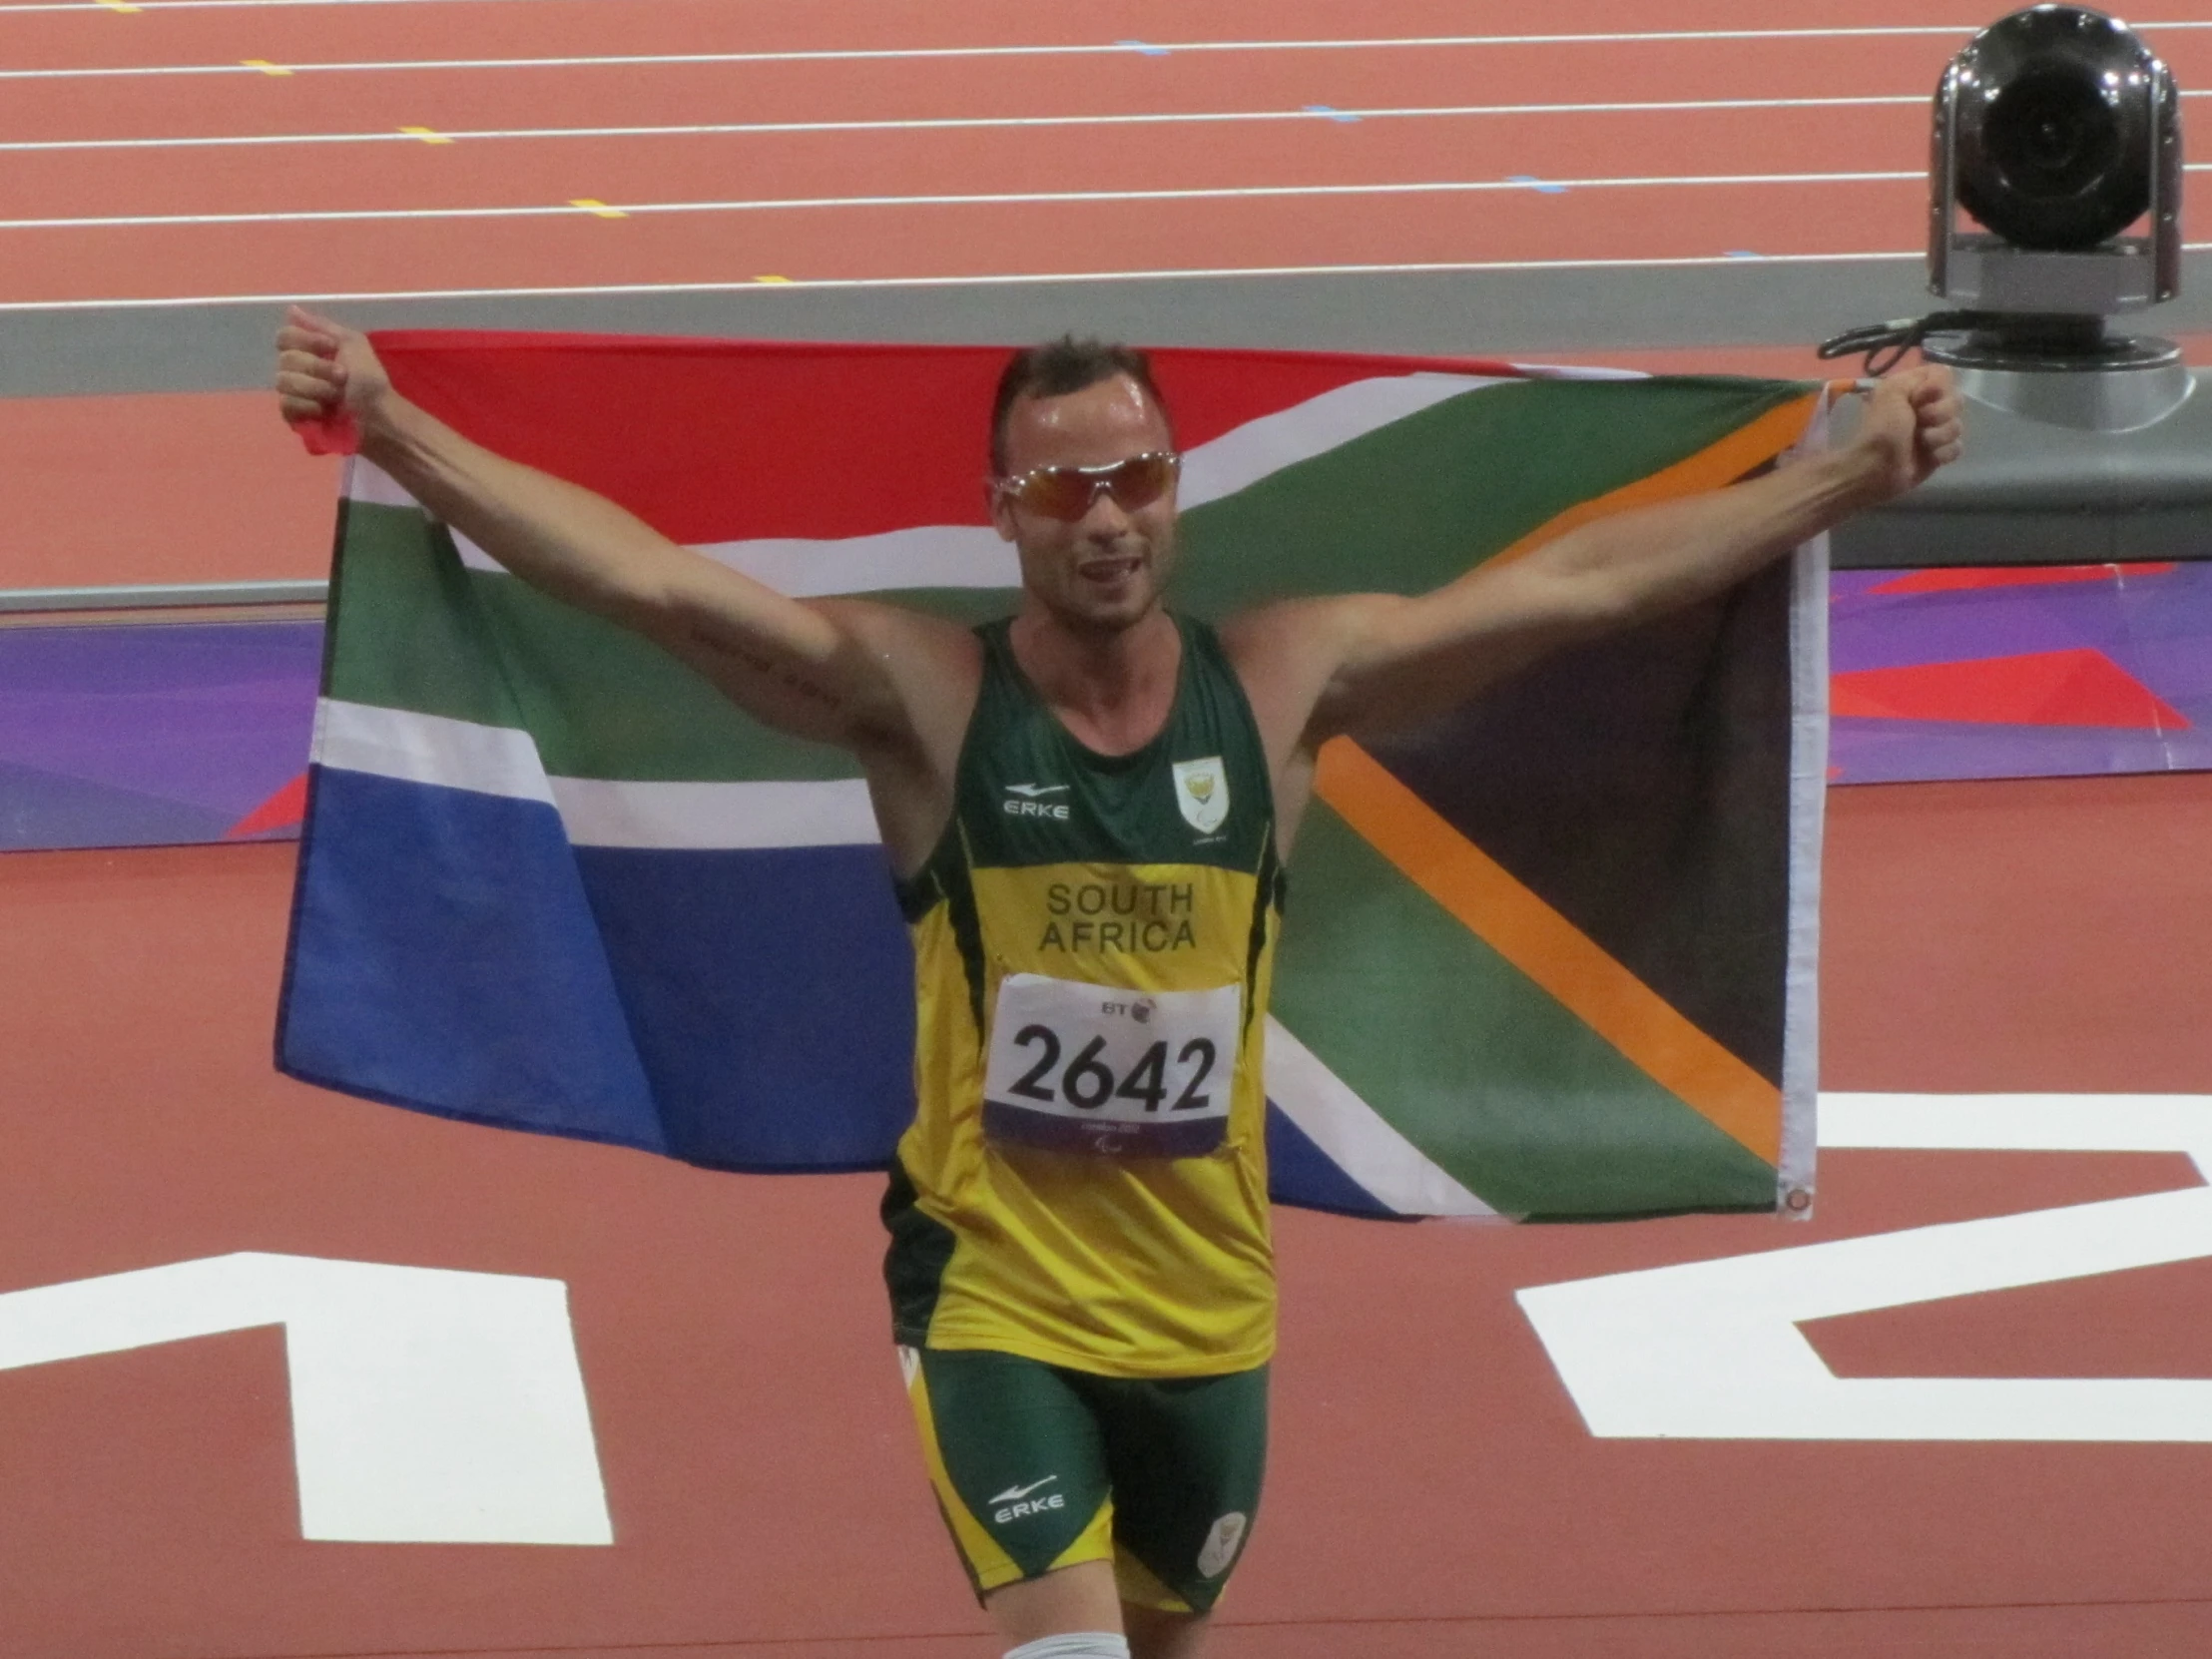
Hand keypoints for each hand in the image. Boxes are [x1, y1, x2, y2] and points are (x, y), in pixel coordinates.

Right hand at [274, 305, 390, 452]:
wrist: (379, 416)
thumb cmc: (370, 380)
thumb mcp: (353, 344)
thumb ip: (322, 325)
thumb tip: (291, 308)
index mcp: (309, 349)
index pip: (284, 336)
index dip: (306, 340)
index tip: (331, 347)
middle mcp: (297, 369)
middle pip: (285, 359)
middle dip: (317, 368)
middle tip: (342, 377)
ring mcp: (294, 393)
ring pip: (283, 382)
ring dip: (316, 388)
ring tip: (337, 397)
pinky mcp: (295, 416)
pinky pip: (285, 405)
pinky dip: (307, 407)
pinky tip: (324, 411)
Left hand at [1848, 362, 1963, 503]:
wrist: (1877, 469)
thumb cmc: (1882, 429)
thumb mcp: (1892, 392)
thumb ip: (1917, 376)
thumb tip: (1945, 373)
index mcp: (1913, 390)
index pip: (1944, 376)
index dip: (1939, 386)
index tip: (1922, 396)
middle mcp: (1926, 407)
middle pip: (1956, 400)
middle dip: (1940, 412)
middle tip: (1919, 420)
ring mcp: (1934, 431)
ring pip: (1957, 425)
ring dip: (1938, 435)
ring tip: (1921, 442)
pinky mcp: (1939, 453)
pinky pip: (1956, 447)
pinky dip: (1942, 453)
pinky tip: (1929, 457)